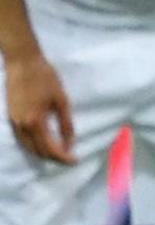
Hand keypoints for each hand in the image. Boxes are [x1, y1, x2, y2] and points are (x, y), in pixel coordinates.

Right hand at [7, 42, 72, 164]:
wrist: (22, 62)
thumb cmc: (45, 78)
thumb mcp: (61, 100)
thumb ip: (66, 124)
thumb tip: (70, 143)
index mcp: (35, 122)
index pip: (50, 149)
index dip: (63, 158)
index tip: (75, 161)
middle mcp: (21, 126)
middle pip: (37, 151)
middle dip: (53, 158)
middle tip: (69, 159)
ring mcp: (13, 122)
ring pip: (27, 147)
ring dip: (42, 153)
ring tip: (58, 153)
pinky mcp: (10, 117)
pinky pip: (21, 139)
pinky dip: (33, 145)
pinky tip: (43, 143)